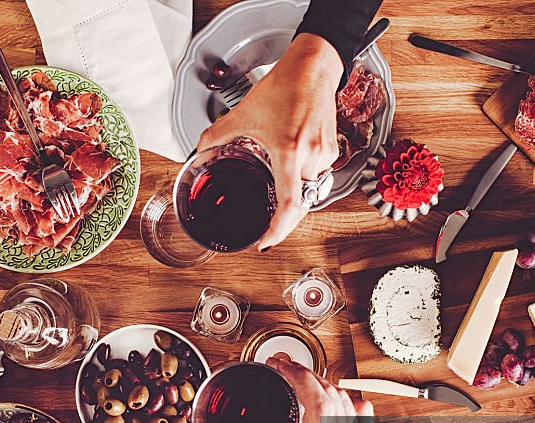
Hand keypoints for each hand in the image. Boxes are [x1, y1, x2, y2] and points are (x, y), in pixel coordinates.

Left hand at [196, 34, 341, 251]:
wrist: (313, 68)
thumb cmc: (284, 87)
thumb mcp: (244, 113)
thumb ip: (217, 135)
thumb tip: (200, 150)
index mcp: (288, 151)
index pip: (289, 204)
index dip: (278, 229)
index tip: (265, 241)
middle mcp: (311, 156)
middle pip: (299, 202)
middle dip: (283, 217)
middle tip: (268, 229)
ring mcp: (325, 155)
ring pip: (309, 191)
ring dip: (293, 196)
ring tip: (277, 194)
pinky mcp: (333, 150)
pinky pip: (317, 177)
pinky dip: (302, 181)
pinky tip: (291, 171)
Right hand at [204, 358, 375, 422]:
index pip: (319, 402)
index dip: (299, 377)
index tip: (280, 366)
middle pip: (332, 393)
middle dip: (305, 373)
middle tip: (281, 366)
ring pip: (347, 401)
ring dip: (323, 384)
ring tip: (299, 379)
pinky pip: (360, 416)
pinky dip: (345, 401)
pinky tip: (335, 399)